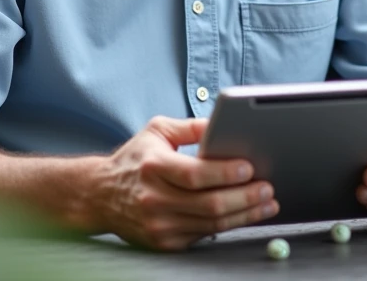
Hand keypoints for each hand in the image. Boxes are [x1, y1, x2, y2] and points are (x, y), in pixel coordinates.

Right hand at [90, 116, 279, 249]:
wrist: (98, 196)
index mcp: (154, 167)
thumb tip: (222, 123)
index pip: (195, 174)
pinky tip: (245, 215)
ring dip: (245, 214)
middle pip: (208, 203)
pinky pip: (203, 234)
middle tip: (268, 189)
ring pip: (211, 223)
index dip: (225, 173)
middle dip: (245, 197)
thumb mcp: (156, 131)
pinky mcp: (164, 242)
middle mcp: (154, 199)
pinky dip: (228, 225)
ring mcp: (158, 224)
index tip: (250, 168)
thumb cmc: (133, 160)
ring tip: (266, 204)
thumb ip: (191, 127)